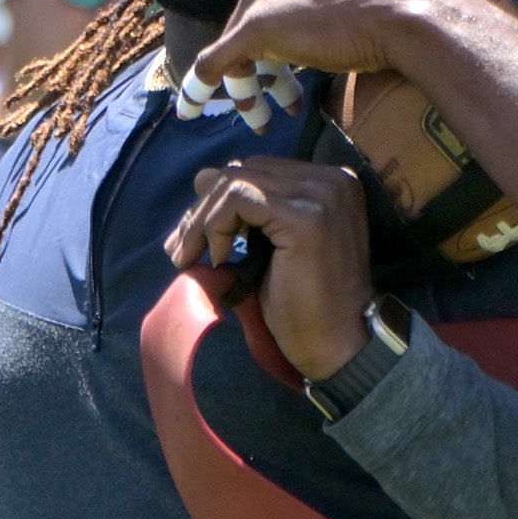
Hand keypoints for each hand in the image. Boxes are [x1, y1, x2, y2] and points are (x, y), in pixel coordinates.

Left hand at [170, 156, 373, 380]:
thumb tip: (201, 176)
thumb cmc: (305, 305)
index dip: (219, 199)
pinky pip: (239, 200)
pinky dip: (216, 226)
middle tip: (180, 249)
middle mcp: (332, 180)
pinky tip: (216, 259)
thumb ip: (245, 209)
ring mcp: (322, 196)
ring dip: (203, 221)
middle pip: (245, 171)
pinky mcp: (305, 217)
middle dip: (204, 208)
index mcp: (330, 183)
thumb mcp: (267, 246)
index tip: (192, 236)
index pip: (259, 171)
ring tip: (189, 256)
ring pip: (236, 183)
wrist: (336, 346)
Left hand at [200, 0, 460, 86]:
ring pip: (240, 37)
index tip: (303, 37)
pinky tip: (191, 108)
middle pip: (254, 6)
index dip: (287, 11)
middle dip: (271, 48)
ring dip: (250, 79)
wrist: (412, 10)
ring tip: (265, 112)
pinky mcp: (256, 27)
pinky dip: (197, 87)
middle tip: (288, 85)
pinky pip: (216, 61)